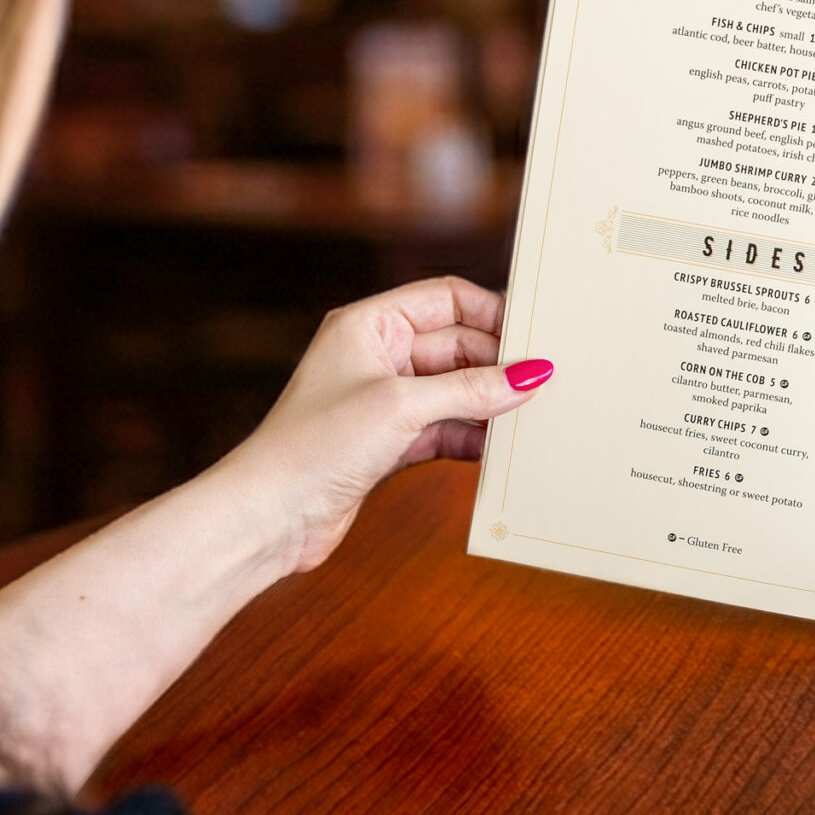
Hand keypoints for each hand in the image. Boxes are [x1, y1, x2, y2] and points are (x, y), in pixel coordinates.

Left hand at [213, 277, 551, 578]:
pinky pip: (444, 428)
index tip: (534, 333)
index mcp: (368, 325)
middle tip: (544, 382)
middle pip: (457, 346)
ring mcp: (383, 401)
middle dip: (497, 365)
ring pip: (454, 390)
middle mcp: (376, 356)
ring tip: (531, 415)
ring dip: (488, 403)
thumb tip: (530, 374)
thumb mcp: (402, 406)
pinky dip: (471, 435)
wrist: (269, 516)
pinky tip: (500, 447)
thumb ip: (470, 389)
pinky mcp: (388, 443)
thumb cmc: (314, 445)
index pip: (446, 299)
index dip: (491, 312)